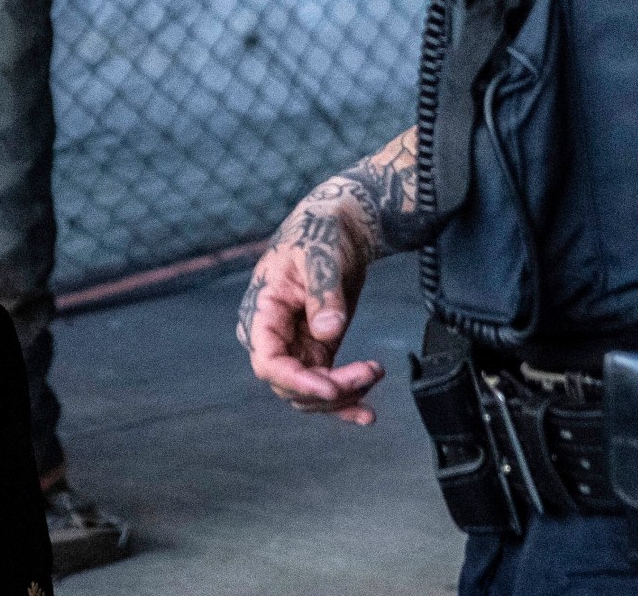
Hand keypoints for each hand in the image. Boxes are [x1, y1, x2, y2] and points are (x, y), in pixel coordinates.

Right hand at [236, 182, 386, 423]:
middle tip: (369, 372)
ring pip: (309, 393)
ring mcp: (295, 345)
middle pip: (292, 385)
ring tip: (375, 374)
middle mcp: (273, 335)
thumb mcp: (321, 256)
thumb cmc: (319, 232)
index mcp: (262, 311)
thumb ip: (323, 294)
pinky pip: (325, 385)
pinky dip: (345, 401)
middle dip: (330, 389)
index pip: (269, 362)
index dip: (297, 381)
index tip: (332, 387)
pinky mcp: (317, 349)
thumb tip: (328, 331)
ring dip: (343, 396)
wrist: (338, 226)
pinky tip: (365, 412)